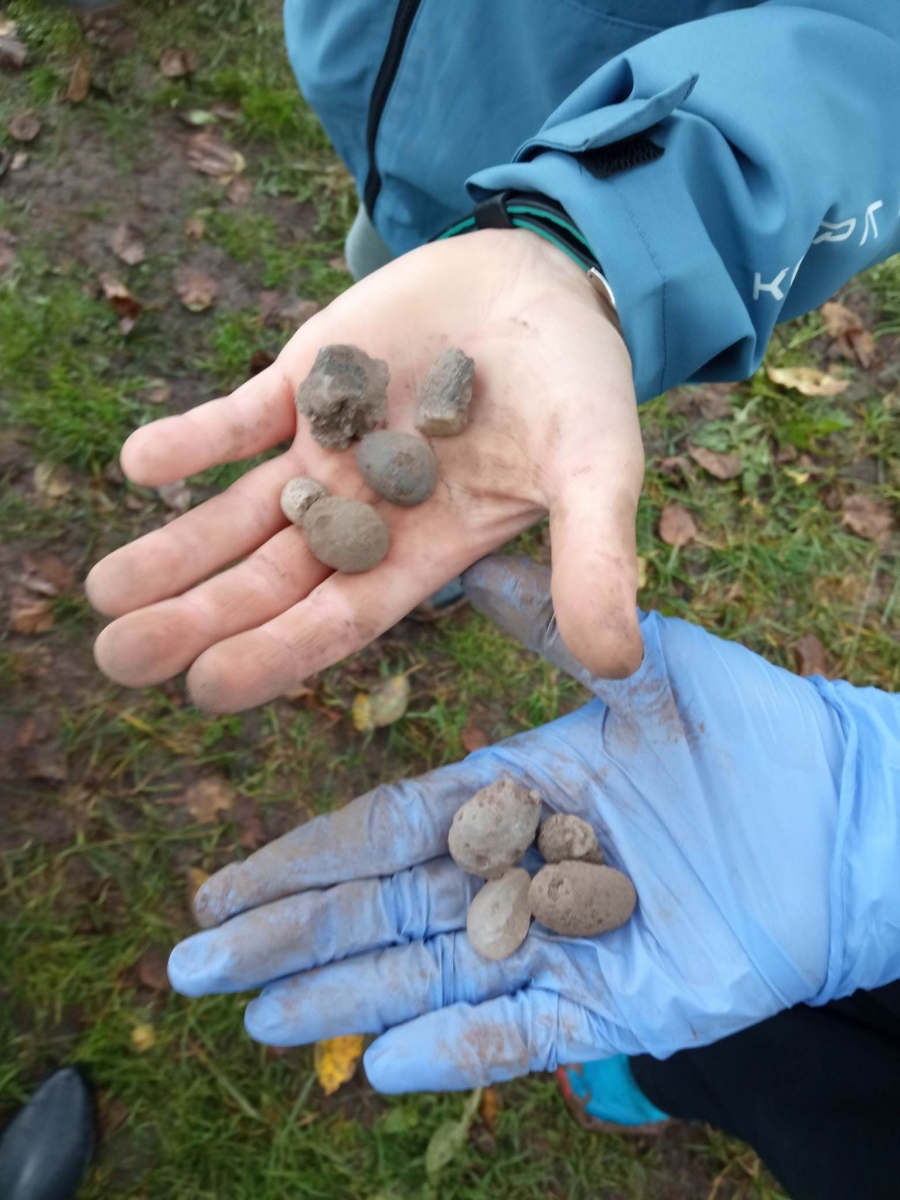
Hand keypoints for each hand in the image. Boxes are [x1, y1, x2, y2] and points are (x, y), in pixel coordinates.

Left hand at [86, 230, 642, 711]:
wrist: (545, 286)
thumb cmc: (578, 390)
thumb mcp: (599, 471)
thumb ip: (597, 559)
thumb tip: (620, 662)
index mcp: (423, 551)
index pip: (340, 618)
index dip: (278, 653)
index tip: (206, 688)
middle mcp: (363, 512)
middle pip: (269, 578)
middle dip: (197, 617)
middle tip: (119, 658)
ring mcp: (327, 447)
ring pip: (239, 511)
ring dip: (173, 547)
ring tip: (103, 588)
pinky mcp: (306, 379)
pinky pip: (239, 416)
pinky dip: (191, 438)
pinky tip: (139, 464)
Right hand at [168, 556, 885, 1093]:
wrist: (846, 815)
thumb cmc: (752, 733)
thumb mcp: (643, 666)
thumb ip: (549, 624)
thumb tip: (461, 567)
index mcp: (514, 794)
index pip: (386, 830)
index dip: (303, 858)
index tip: (225, 880)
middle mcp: (520, 872)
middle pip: (384, 911)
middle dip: (289, 938)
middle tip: (194, 964)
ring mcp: (563, 942)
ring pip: (432, 976)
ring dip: (345, 998)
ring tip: (254, 1020)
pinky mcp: (618, 1002)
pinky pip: (524, 1033)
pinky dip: (456, 1048)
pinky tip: (381, 1066)